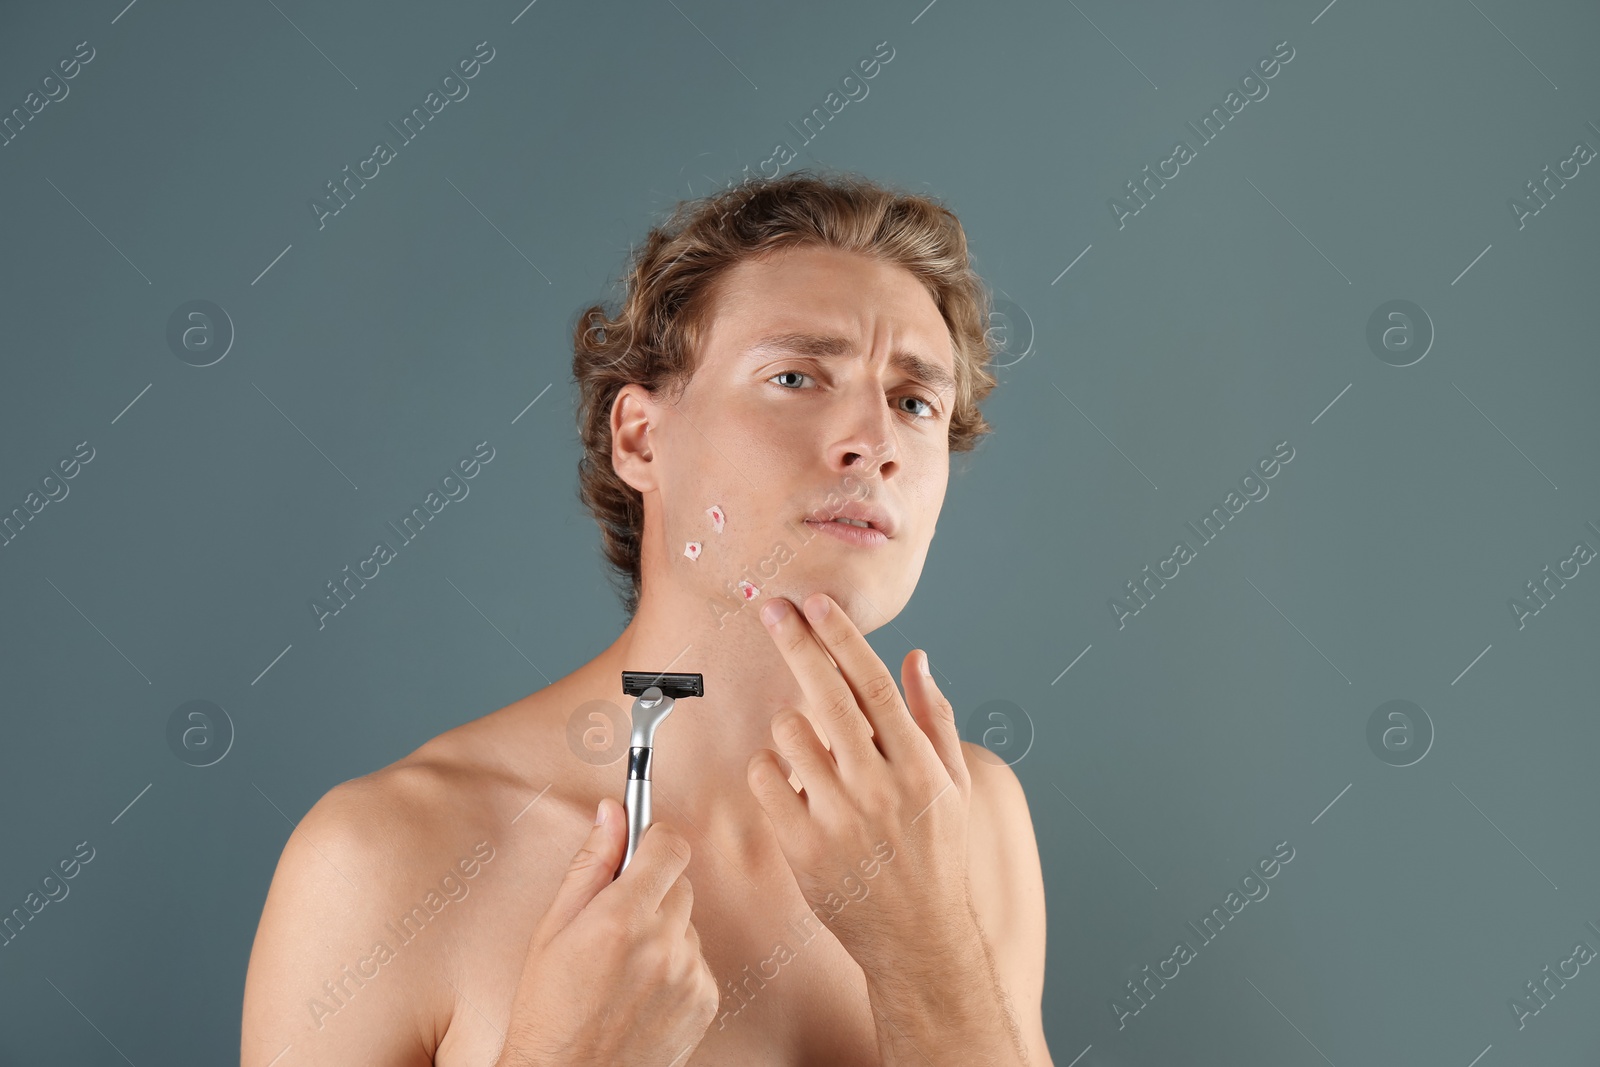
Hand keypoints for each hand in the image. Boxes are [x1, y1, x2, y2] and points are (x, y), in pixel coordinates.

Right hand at [494, 799, 719, 1066]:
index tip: (641, 847)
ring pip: (687, 924)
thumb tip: (613, 811)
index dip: (654, 840)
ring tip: (623, 968)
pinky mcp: (705, 1001)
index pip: (669, 846)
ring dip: (663, 932)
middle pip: (679, 883)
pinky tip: (642, 992)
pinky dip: (676, 967)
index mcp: (621, 918)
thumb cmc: (548, 1009)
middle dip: (651, 890)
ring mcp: (689, 974)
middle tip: (615, 922)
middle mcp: (663, 943)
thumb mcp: (553, 929)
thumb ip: (591, 863)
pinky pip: (697, 960)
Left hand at [745, 592, 975, 981]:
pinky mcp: (802, 845)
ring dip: (790, 725)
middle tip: (772, 609)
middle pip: (828, 693)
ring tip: (807, 747)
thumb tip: (917, 659)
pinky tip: (788, 780)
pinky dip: (768, 769)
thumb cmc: (937, 858)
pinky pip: (764, 779)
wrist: (918, 938)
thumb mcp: (954, 786)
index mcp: (918, 765)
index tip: (818, 603)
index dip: (842, 637)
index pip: (874, 684)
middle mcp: (879, 785)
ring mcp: (839, 816)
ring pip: (789, 733)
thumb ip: (935, 718)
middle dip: (797, 642)